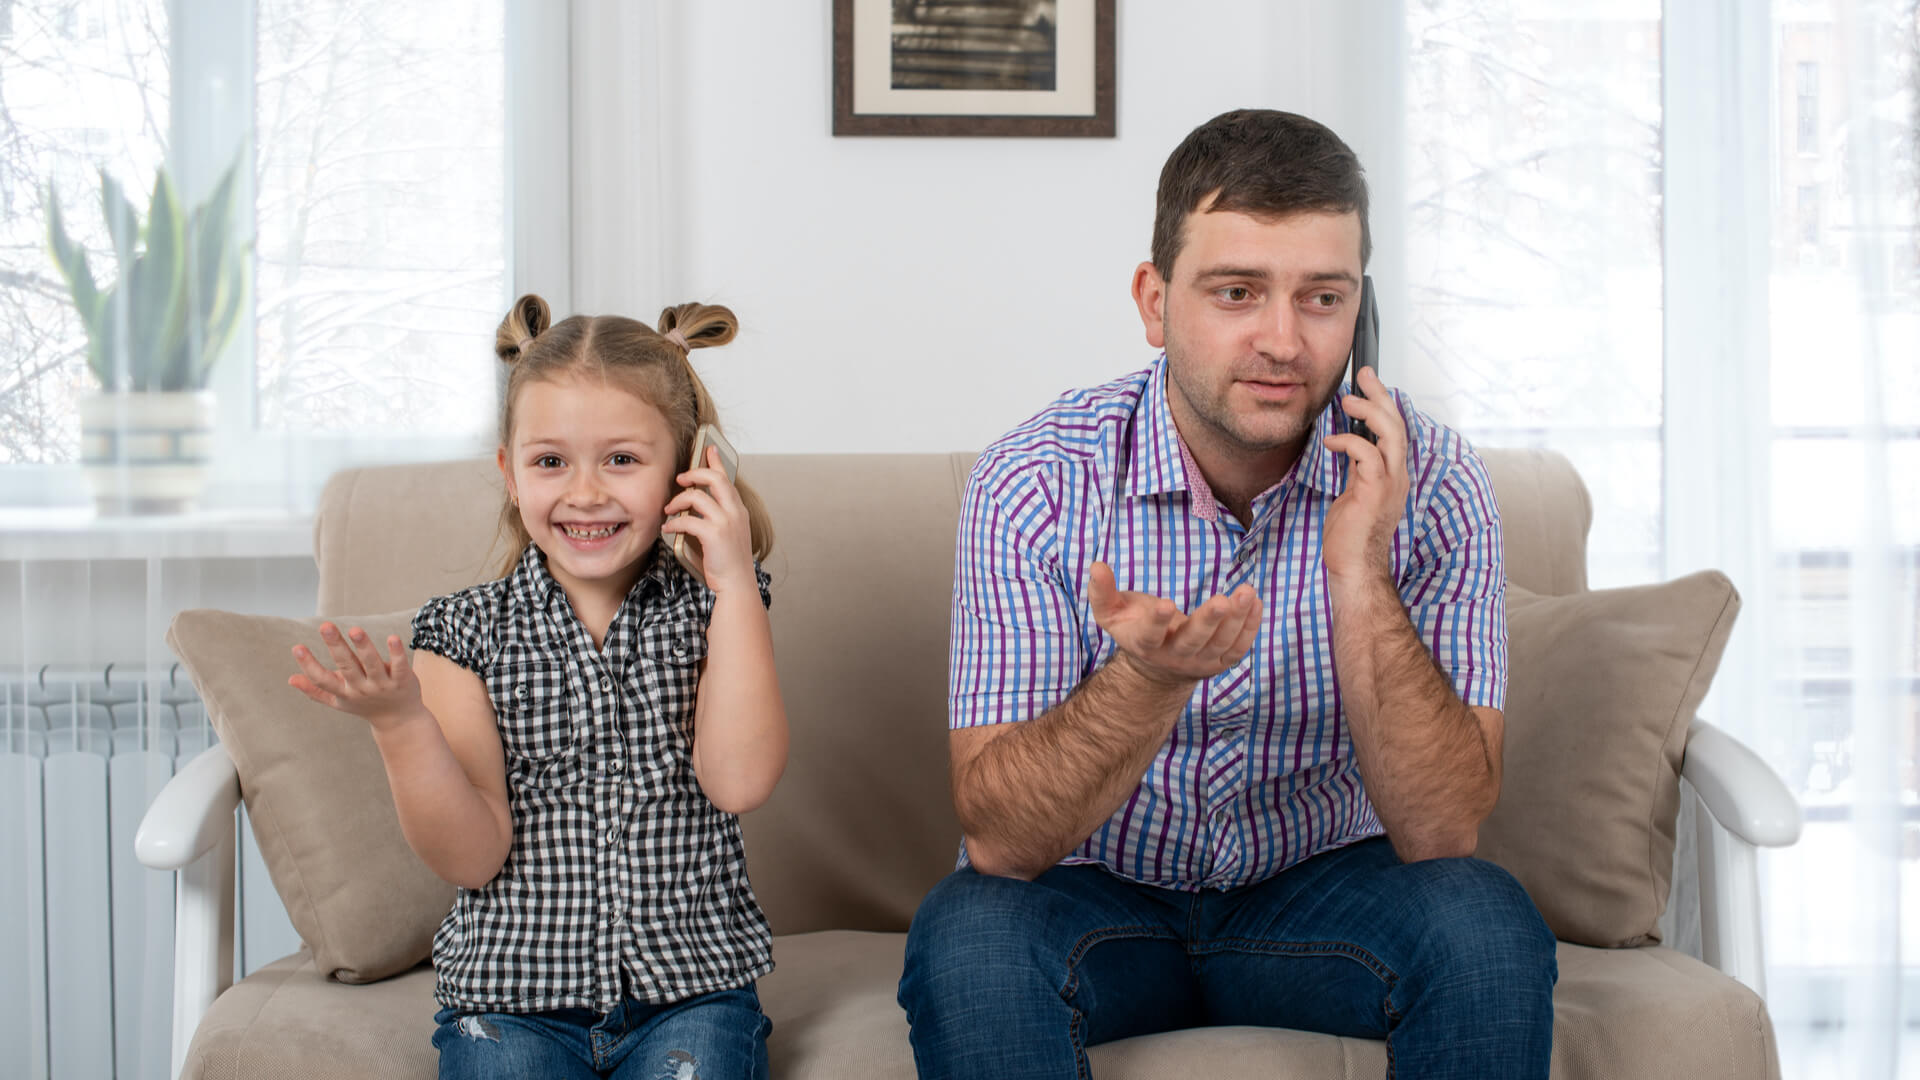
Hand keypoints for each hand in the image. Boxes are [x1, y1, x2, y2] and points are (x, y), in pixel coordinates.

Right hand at [288, 622, 422, 729]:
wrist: (398, 721)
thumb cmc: (364, 705)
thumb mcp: (339, 701)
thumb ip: (316, 690)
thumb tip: (291, 679)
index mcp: (344, 692)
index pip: (322, 680)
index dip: (309, 665)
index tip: (297, 647)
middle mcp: (362, 689)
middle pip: (347, 666)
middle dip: (336, 646)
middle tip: (325, 626)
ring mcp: (383, 685)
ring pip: (372, 664)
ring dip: (363, 647)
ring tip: (355, 630)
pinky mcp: (403, 680)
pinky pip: (399, 666)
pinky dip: (397, 653)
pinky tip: (393, 638)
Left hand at [661, 445, 756, 594]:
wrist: (737, 585)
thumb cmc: (728, 563)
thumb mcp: (728, 534)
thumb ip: (718, 517)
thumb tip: (694, 505)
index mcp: (739, 510)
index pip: (727, 479)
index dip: (717, 461)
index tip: (709, 449)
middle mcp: (735, 512)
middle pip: (714, 478)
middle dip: (694, 473)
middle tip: (680, 478)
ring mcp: (726, 522)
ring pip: (697, 496)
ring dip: (678, 501)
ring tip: (669, 510)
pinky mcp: (714, 535)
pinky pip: (687, 520)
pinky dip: (674, 523)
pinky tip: (668, 528)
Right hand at [1087, 561, 1262, 686]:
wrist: (1158, 668)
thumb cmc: (1135, 628)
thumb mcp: (1111, 613)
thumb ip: (1101, 592)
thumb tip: (1096, 566)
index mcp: (1145, 645)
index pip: (1150, 636)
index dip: (1157, 622)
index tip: (1166, 604)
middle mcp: (1174, 657)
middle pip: (1193, 642)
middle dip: (1208, 621)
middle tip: (1221, 600)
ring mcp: (1201, 662)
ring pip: (1221, 644)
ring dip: (1236, 619)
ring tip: (1247, 592)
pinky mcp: (1221, 662)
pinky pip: (1238, 648)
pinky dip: (1250, 627)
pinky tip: (1255, 603)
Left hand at [1321, 365, 1410, 585]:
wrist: (1353, 565)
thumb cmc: (1351, 534)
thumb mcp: (1355, 490)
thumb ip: (1357, 467)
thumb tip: (1349, 442)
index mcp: (1394, 474)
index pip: (1396, 429)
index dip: (1385, 402)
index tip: (1369, 382)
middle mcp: (1398, 476)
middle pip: (1399, 424)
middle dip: (1381, 395)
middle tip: (1363, 375)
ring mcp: (1390, 484)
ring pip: (1391, 434)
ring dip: (1370, 412)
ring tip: (1349, 400)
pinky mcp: (1374, 492)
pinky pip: (1368, 456)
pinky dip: (1349, 442)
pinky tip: (1331, 441)